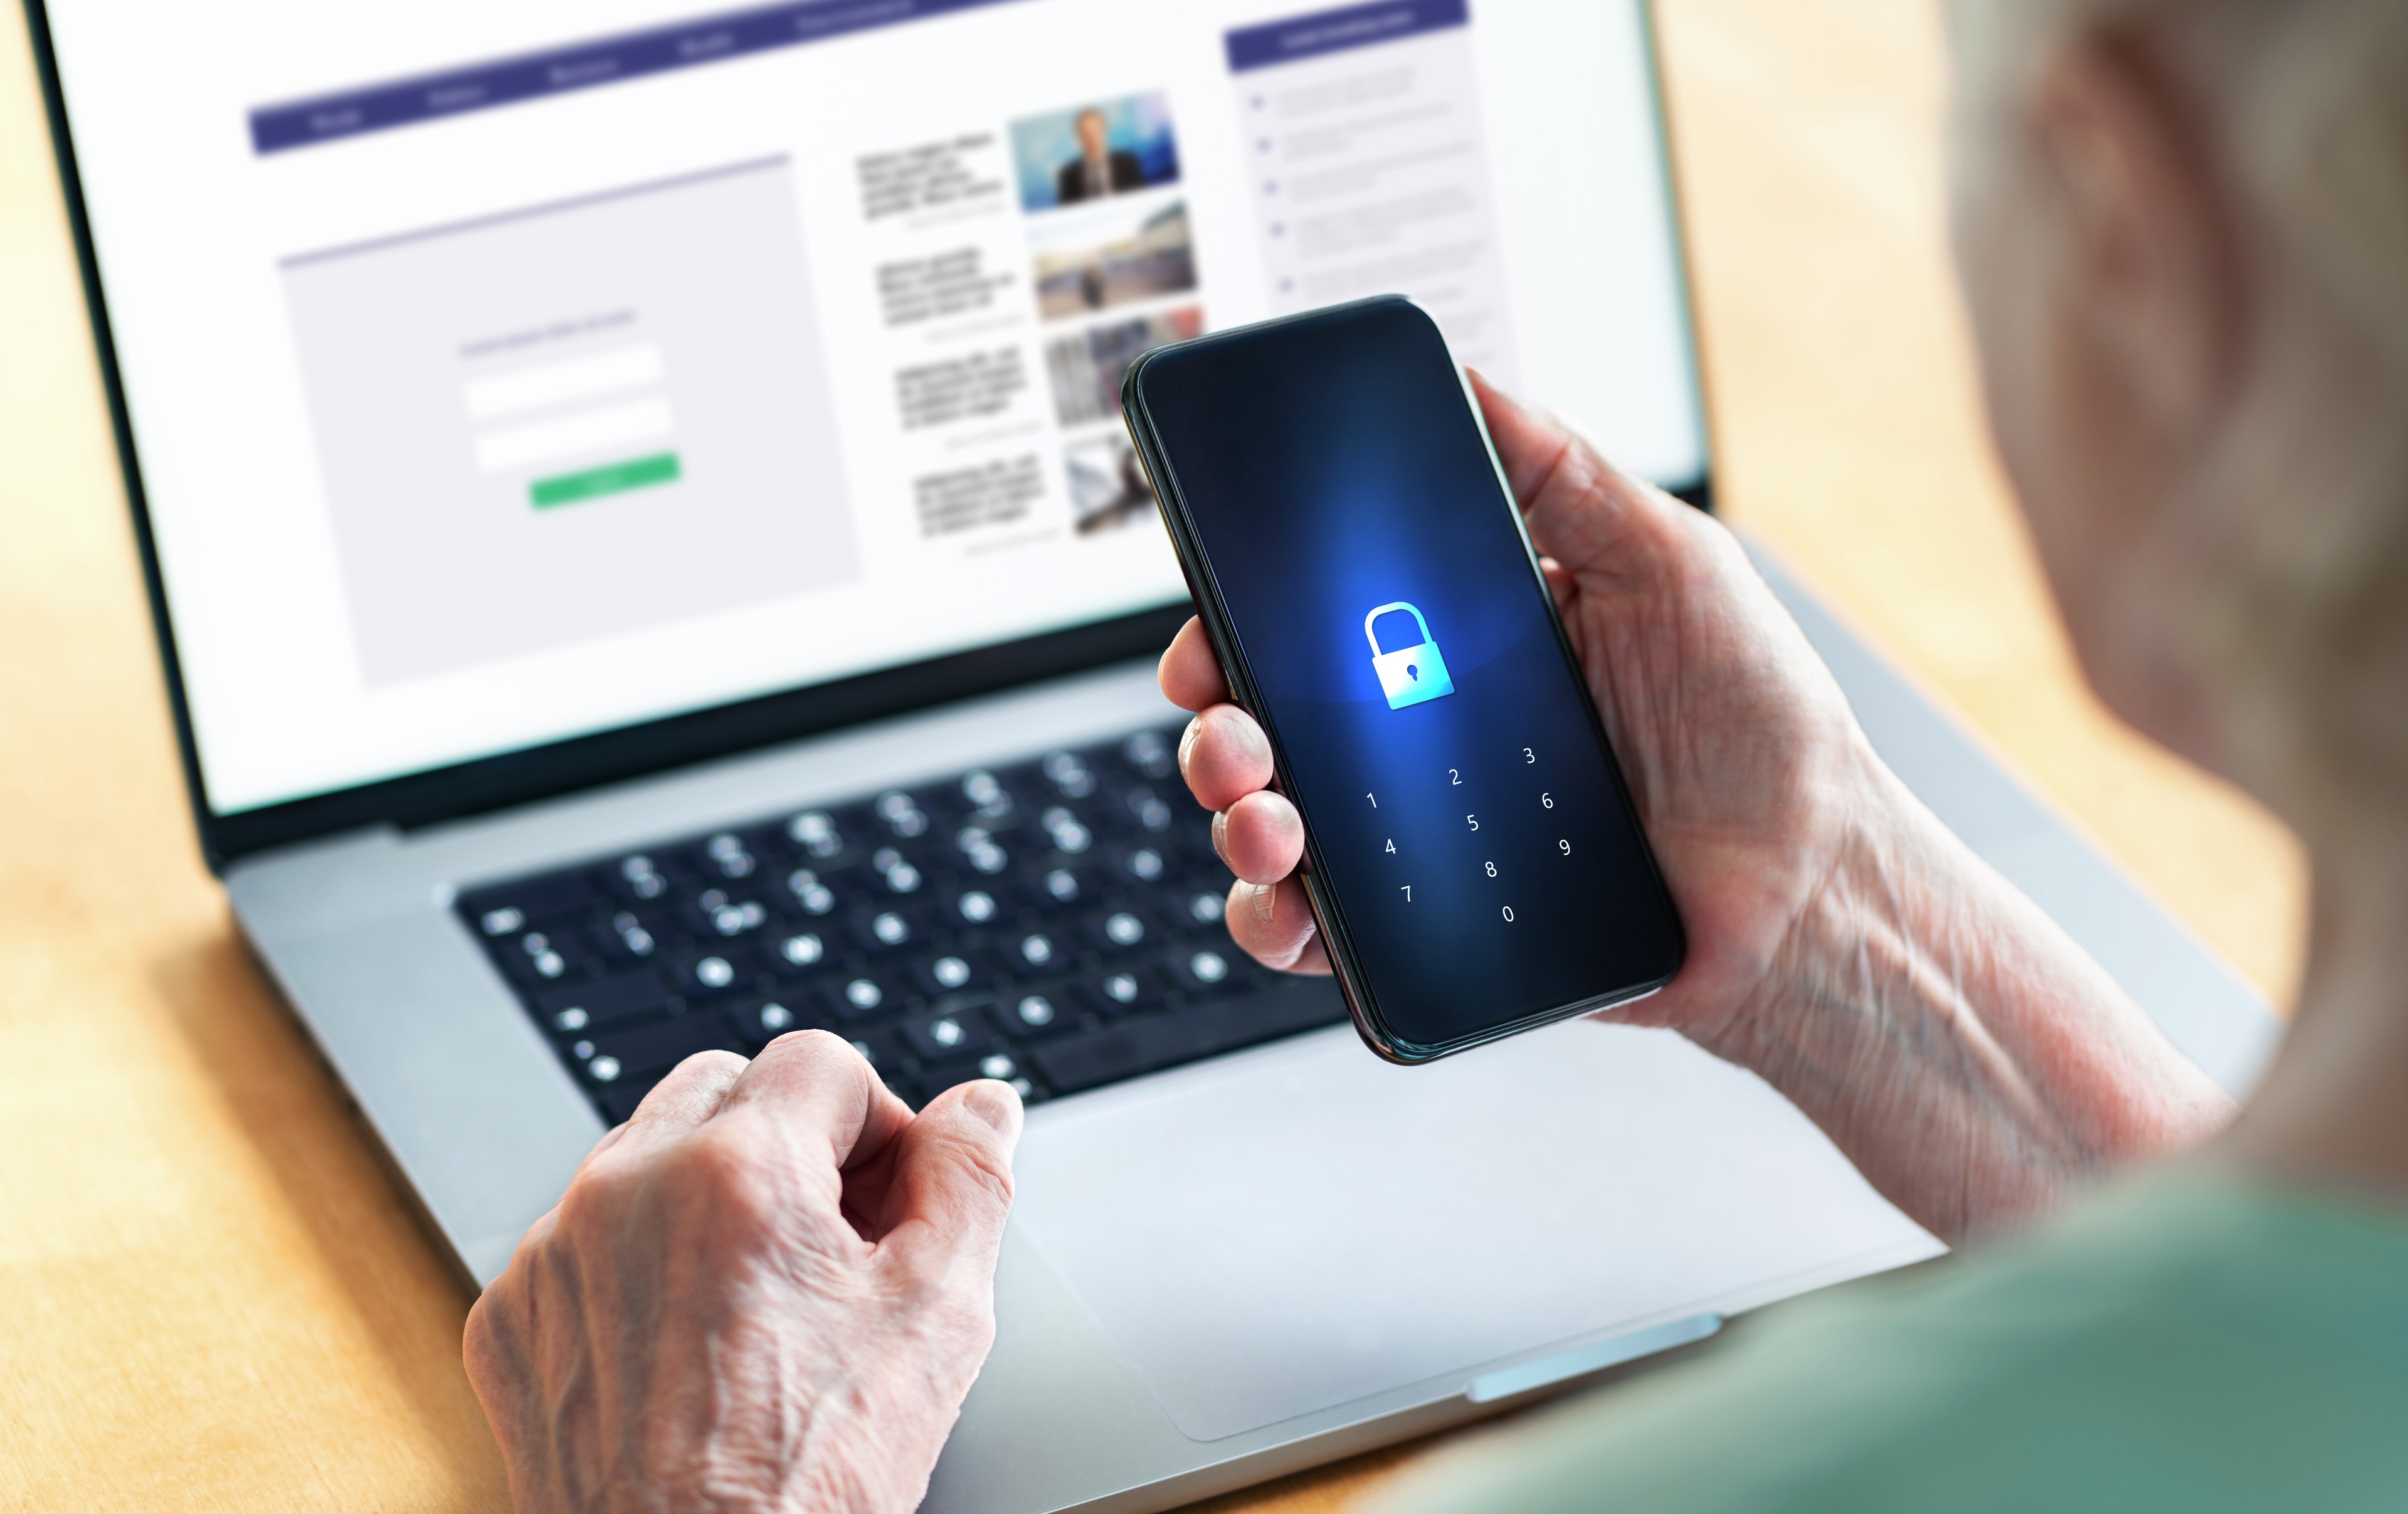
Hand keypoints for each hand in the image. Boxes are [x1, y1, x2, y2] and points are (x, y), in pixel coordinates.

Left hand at [463, 1033, 1021, 1513]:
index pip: (820, 1059)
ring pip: (647, 1157)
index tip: (887, 1202)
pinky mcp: (511, 1319)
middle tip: (836, 1244)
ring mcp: (552, 1255)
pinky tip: (693, 1348)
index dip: (878, 1123)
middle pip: (724, 1086)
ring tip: (766, 1307)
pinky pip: (583, 1240)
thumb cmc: (807, 1485)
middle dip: (791, 1142)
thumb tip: (981, 1107)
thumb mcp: (938, 1320)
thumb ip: (970, 1180)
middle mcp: (623, 1192)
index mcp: (735, 1171)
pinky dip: (640, 1268)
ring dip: (712, 1196)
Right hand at [1163, 373, 2230, 1239]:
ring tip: (1268, 823)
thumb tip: (1467, 379)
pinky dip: (1281, 925)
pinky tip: (1293, 908)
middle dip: (1221, 720)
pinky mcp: (1438, 928)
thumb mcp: (1672, 563)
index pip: (1322, 613)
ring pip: (1279, 822)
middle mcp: (1432, 733)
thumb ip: (1564, 473)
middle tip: (1232, 726)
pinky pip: (1327, 932)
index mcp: (1470, 640)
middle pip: (1275, 716)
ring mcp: (1429, 833)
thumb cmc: (1765, 731)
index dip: (1247, 609)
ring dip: (1238, 818)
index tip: (1217, 609)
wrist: (1814, 892)